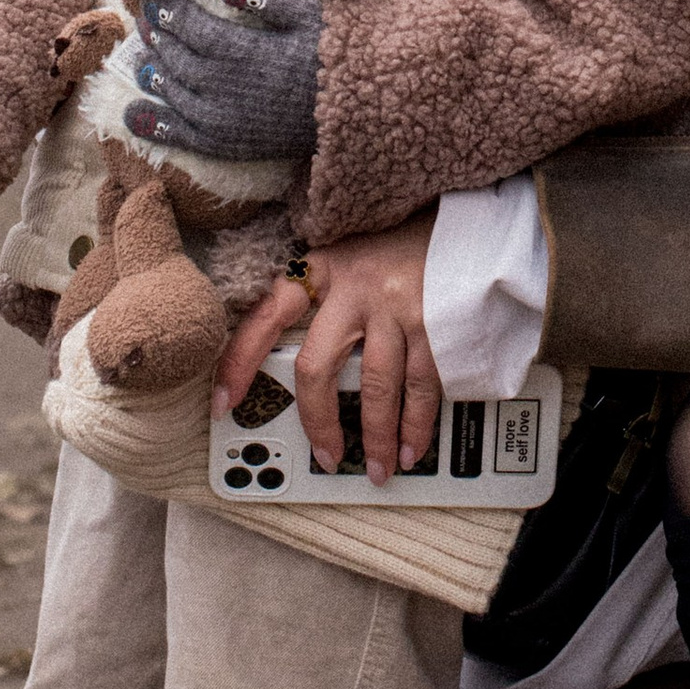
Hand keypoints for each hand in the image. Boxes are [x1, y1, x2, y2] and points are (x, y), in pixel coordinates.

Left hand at [123, 0, 321, 165]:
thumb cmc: (335, 56)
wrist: (358, 114)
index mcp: (240, 51)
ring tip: (144, 56)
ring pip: (174, 91)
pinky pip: (181, 135)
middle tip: (144, 20)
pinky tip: (133, 112)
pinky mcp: (227, 146)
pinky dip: (153, 123)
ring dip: (155, 71)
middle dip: (157, 36)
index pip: (189, 26)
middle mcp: (222, 88)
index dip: (166, 10)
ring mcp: (221, 121)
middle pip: (176, 58)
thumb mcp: (309, 13)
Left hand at [246, 215, 441, 485]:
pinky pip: (421, 386)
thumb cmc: (398, 245)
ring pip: (377, 387)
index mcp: (323, 267)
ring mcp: (398, 305)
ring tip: (377, 466)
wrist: (465, 221)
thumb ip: (320, 300)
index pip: (266, 316)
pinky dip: (417, 424)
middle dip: (320, 422)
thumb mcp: (348, 257)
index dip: (238, 363)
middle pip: (320, 367)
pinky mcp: (437, 321)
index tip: (224, 404)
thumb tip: (290, 364)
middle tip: (326, 456)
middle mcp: (356, 286)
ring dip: (377, 437)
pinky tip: (411, 445)